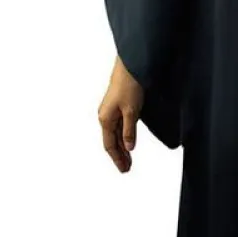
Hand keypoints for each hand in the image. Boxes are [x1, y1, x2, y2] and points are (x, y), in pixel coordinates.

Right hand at [98, 56, 143, 172]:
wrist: (130, 67)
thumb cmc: (129, 86)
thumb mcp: (132, 111)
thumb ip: (129, 131)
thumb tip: (128, 147)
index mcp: (105, 119)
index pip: (109, 145)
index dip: (117, 159)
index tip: (124, 170)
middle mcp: (105, 117)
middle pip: (111, 142)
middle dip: (119, 156)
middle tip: (127, 169)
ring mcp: (110, 112)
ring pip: (115, 135)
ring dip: (122, 148)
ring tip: (129, 160)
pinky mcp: (117, 107)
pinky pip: (119, 127)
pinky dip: (124, 137)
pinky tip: (128, 142)